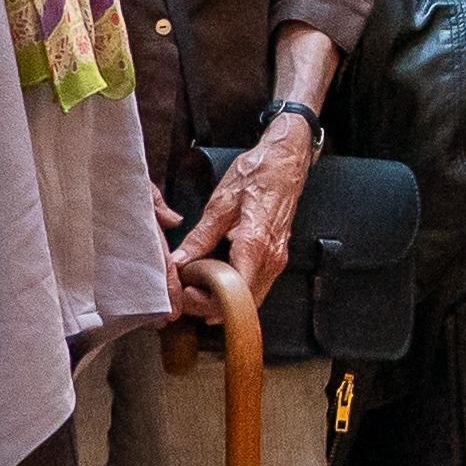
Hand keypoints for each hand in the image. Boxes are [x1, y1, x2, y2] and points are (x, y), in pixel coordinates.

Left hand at [169, 114, 315, 321]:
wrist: (285, 160)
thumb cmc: (257, 174)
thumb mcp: (221, 203)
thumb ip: (200, 237)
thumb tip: (180, 261)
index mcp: (255, 244)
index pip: (233, 293)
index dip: (207, 301)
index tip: (186, 294)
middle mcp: (271, 258)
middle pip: (243, 302)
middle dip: (212, 305)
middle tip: (186, 294)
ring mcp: (278, 260)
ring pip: (252, 297)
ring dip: (225, 300)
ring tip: (198, 288)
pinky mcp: (277, 257)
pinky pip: (258, 285)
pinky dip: (237, 290)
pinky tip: (217, 280)